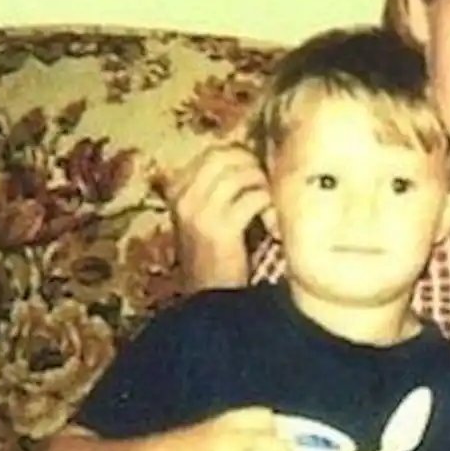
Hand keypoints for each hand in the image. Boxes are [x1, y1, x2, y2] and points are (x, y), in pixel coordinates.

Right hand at [152, 144, 272, 292]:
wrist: (209, 298)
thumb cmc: (214, 256)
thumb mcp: (206, 217)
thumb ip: (219, 188)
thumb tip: (252, 161)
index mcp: (177, 188)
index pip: (213, 153)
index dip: (242, 158)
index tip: (256, 175)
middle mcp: (183, 195)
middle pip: (227, 156)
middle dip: (254, 167)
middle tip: (266, 187)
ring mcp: (199, 211)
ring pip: (242, 174)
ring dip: (263, 186)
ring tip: (269, 206)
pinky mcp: (221, 227)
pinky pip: (254, 198)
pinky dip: (269, 206)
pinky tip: (272, 224)